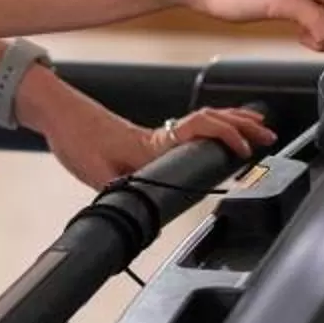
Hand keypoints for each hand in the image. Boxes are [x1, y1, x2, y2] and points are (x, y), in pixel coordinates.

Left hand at [30, 83, 275, 190]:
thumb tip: (138, 208)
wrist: (56, 113)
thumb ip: (120, 190)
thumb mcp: (95, 171)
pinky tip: (214, 136)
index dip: (226, 134)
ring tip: (256, 127)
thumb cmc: (74, 137)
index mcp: (153, 145)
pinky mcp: (146, 138)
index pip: (199, 130)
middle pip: (210, 121)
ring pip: (202, 121)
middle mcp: (159, 137)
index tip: (246, 146)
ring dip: (231, 122)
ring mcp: (155, 135)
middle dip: (243, 125)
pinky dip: (210, 127)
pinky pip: (188, 128)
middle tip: (268, 135)